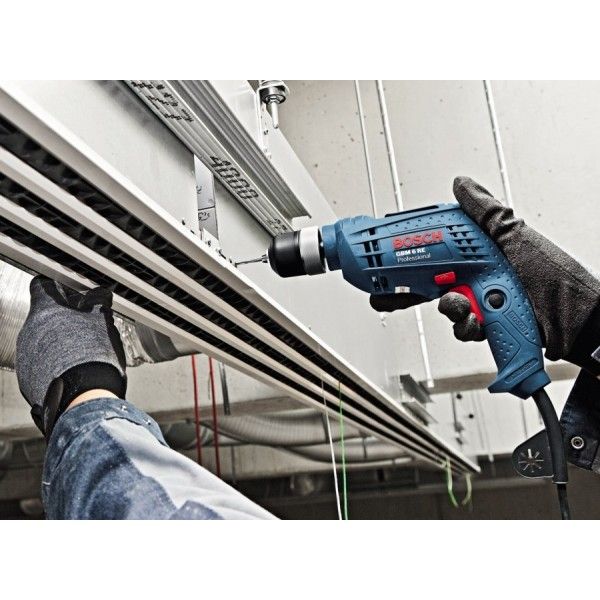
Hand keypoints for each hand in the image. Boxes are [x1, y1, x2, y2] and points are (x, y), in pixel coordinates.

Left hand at [15, 276, 125, 436]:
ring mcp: (26, 356)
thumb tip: (100, 296)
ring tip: (82, 352)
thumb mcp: (102, 323)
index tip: (68, 292)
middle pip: (43, 315)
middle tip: (84, 325)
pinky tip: (73, 369)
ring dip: (59, 342)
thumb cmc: (93, 359)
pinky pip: (39, 362)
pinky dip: (54, 363)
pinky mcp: (27, 378)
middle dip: (62, 319)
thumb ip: (98, 304)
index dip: (58, 287)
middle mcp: (29, 331)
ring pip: (42, 340)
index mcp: (46, 312)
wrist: (84, 399)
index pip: (42, 286)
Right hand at [371, 177, 599, 367]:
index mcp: (481, 251)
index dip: (413, 254)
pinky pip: (462, 329)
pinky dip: (469, 327)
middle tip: (402, 291)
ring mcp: (482, 301)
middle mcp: (479, 274)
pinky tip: (481, 320)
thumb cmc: (555, 276)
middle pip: (432, 282)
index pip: (438, 249)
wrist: (578, 321)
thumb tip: (462, 184)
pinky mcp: (486, 324)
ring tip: (467, 305)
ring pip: (446, 308)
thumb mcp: (517, 236)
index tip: (391, 256)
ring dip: (454, 309)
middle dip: (417, 289)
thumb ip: (486, 212)